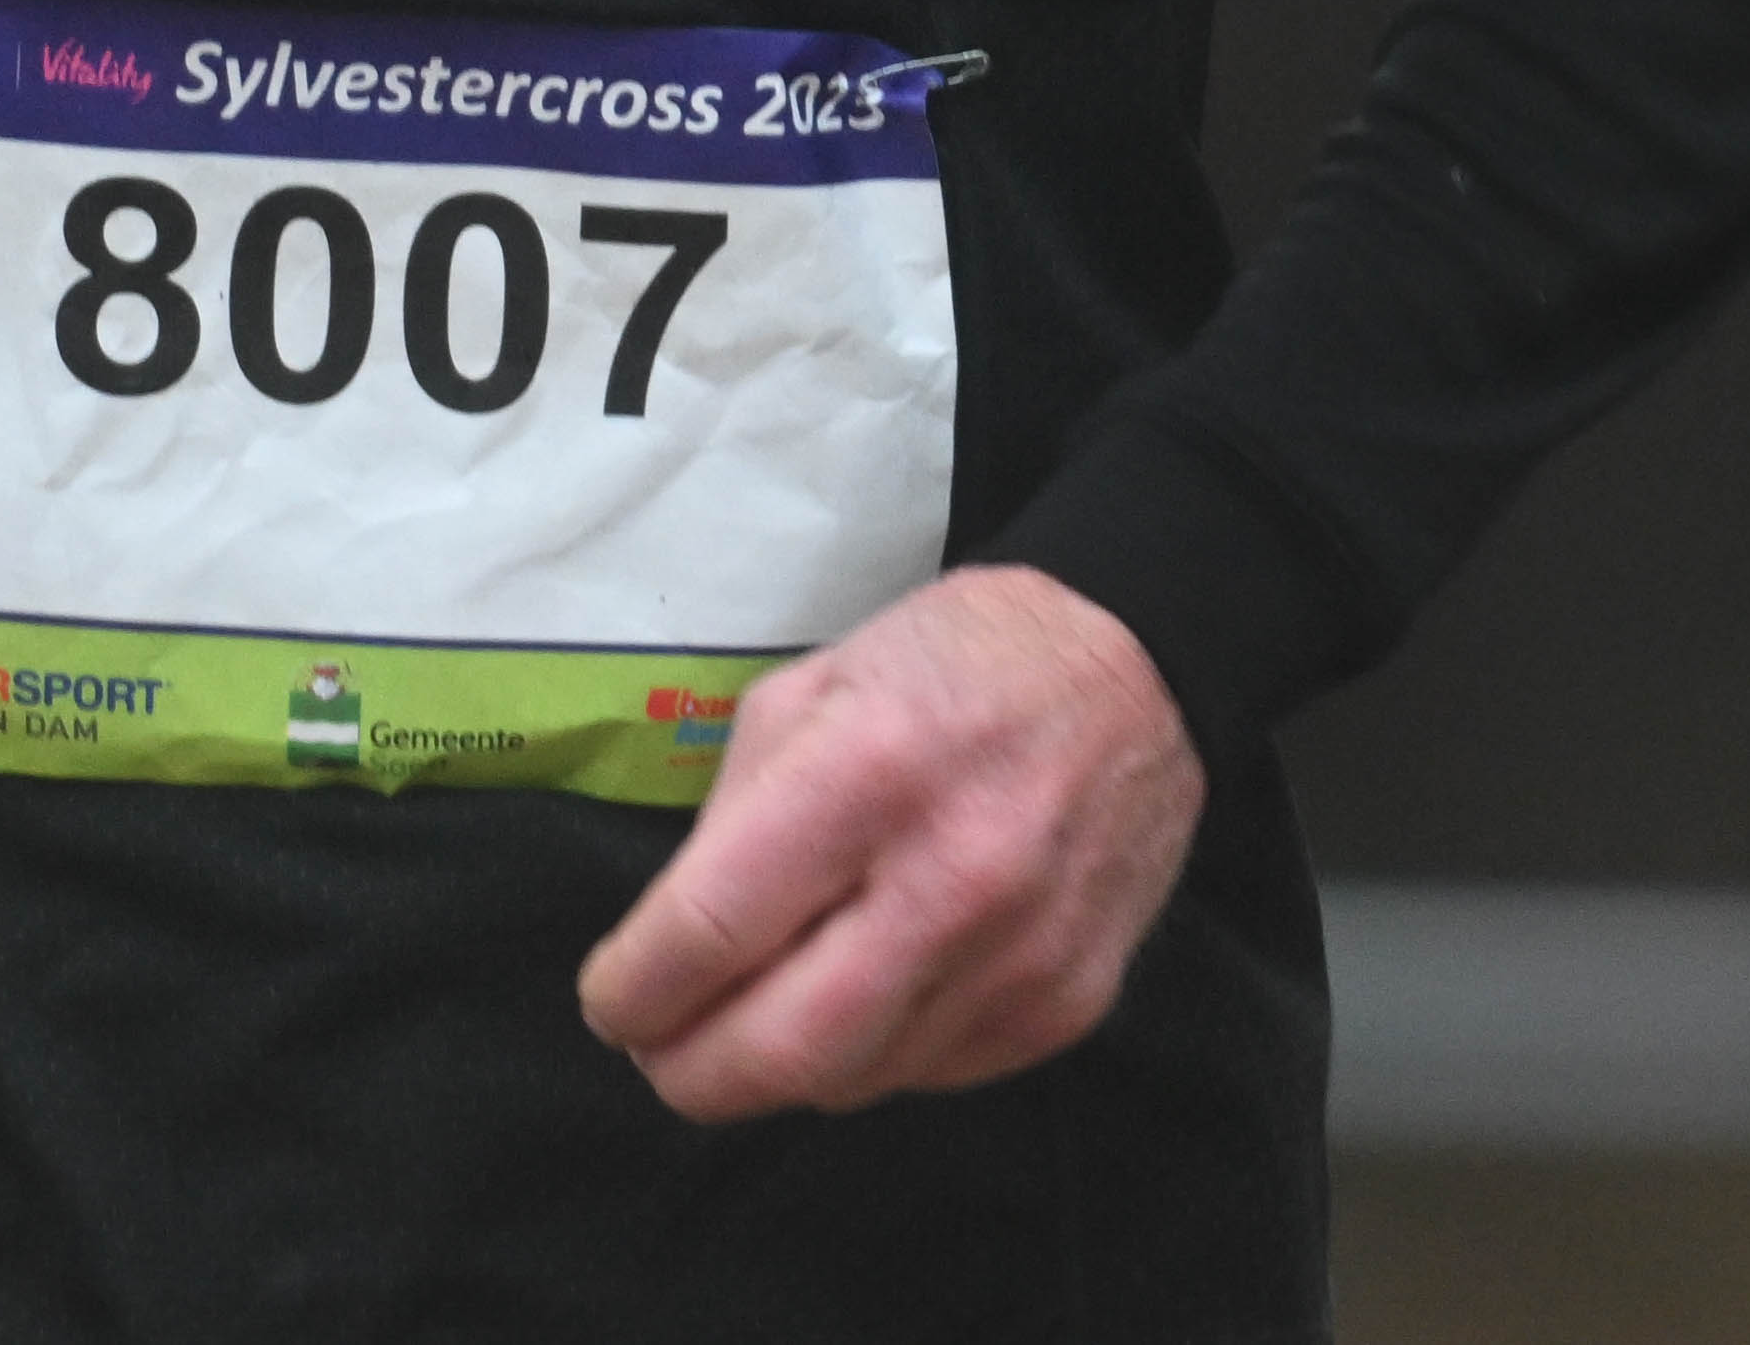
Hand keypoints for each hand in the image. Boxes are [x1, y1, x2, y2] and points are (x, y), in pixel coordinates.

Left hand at [573, 563, 1206, 1116]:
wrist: (1139, 677)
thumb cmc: (955, 666)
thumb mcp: (810, 688)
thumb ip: (734, 821)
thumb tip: (671, 947)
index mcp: (866, 772)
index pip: (711, 931)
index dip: (632, 990)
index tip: (610, 1000)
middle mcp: (951, 878)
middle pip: (780, 1050)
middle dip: (688, 1073)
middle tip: (658, 1052)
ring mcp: (1018, 958)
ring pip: (850, 1082)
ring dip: (777, 1067)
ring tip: (754, 1017)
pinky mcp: (1065, 1007)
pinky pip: (927, 1076)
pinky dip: (867, 1055)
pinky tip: (859, 996)